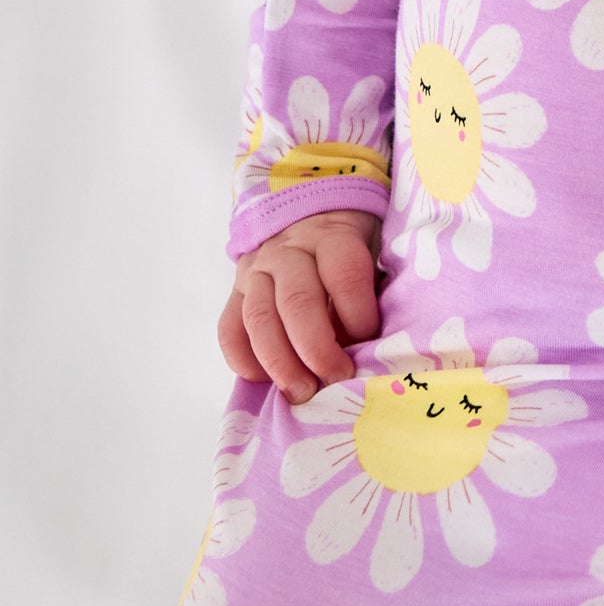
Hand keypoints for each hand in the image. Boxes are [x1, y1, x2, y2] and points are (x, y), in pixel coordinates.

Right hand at [217, 209, 381, 404]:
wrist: (311, 214)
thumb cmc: (352, 244)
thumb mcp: (372, 249)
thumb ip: (371, 289)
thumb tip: (371, 346)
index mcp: (331, 236)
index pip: (344, 274)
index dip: (358, 313)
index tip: (370, 341)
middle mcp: (287, 251)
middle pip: (297, 302)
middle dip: (317, 349)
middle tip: (336, 380)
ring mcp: (256, 270)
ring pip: (259, 318)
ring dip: (280, 362)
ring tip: (302, 392)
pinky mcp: (235, 291)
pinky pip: (229, 329)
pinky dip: (243, 360)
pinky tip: (265, 380)